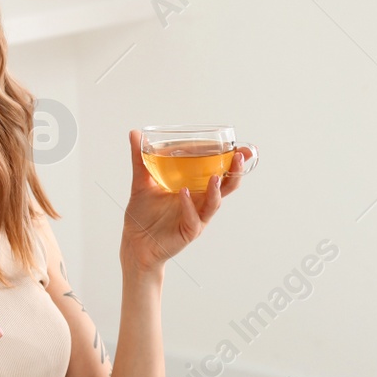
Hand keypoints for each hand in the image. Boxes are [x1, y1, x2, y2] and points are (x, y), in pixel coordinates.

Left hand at [120, 128, 257, 271]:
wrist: (134, 243)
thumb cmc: (143, 215)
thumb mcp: (141, 182)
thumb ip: (140, 159)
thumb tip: (135, 133)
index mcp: (194, 188)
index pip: (218, 172)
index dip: (231, 161)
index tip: (242, 147)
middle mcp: (199, 202)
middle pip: (225, 187)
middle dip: (235, 172)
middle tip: (240, 156)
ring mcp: (195, 217)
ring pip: (214, 204)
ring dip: (216, 190)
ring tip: (215, 177)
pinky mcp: (187, 232)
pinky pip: (193, 219)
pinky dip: (189, 205)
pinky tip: (184, 193)